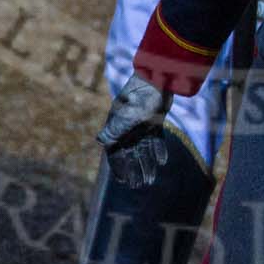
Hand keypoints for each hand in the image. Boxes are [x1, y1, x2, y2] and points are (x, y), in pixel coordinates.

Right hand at [97, 74, 172, 188]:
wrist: (159, 78)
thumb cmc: (140, 96)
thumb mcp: (128, 115)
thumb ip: (116, 130)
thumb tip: (101, 141)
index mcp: (116, 125)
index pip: (114, 151)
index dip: (118, 166)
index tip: (122, 181)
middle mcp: (127, 127)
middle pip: (129, 153)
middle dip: (133, 169)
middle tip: (139, 185)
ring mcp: (141, 124)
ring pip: (143, 148)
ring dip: (146, 163)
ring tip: (151, 180)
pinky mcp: (154, 120)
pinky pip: (155, 139)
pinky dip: (158, 150)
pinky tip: (162, 161)